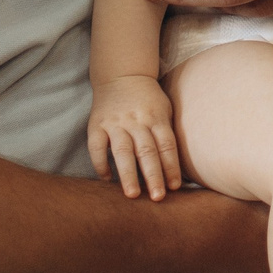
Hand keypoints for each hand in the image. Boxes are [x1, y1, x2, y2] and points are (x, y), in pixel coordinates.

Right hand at [87, 76, 180, 200]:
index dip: (171, 166)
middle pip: (147, 150)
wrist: (122, 74)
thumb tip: (175, 170)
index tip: (175, 187)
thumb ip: (167, 134)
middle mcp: (136, 120)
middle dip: (153, 175)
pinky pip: (97, 147)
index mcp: (156, 117)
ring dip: (128, 174)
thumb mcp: (165, 109)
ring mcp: (115, 123)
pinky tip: (106, 179)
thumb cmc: (149, 100)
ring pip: (123, 150)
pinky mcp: (96, 125)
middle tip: (158, 198)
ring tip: (132, 195)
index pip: (166, 144)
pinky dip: (101, 163)